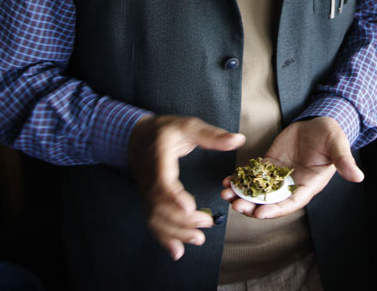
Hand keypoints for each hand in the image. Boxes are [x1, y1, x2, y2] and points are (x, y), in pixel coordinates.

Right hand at [127, 115, 245, 260]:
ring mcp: (146, 192)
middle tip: (207, 223)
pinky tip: (178, 252)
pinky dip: (164, 238)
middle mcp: (148, 178)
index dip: (174, 196)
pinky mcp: (148, 201)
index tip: (190, 208)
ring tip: (199, 240)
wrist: (137, 137)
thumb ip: (212, 135)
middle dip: (182, 219)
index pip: (162, 181)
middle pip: (160, 205)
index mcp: (158, 157)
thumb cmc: (166, 130)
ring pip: (156, 217)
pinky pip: (152, 221)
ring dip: (176, 232)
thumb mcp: (188, 125)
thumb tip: (239, 140)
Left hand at [220, 117, 363, 219]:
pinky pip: (253, 175)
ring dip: (242, 195)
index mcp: (309, 186)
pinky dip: (240, 180)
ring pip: (258, 191)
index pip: (291, 203)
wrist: (319, 121)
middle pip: (270, 202)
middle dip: (252, 205)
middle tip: (236, 204)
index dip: (276, 210)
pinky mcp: (270, 163)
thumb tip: (359, 176)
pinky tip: (227, 180)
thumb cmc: (331, 134)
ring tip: (226, 194)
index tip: (260, 213)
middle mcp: (292, 185)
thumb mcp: (338, 146)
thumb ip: (344, 161)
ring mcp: (279, 176)